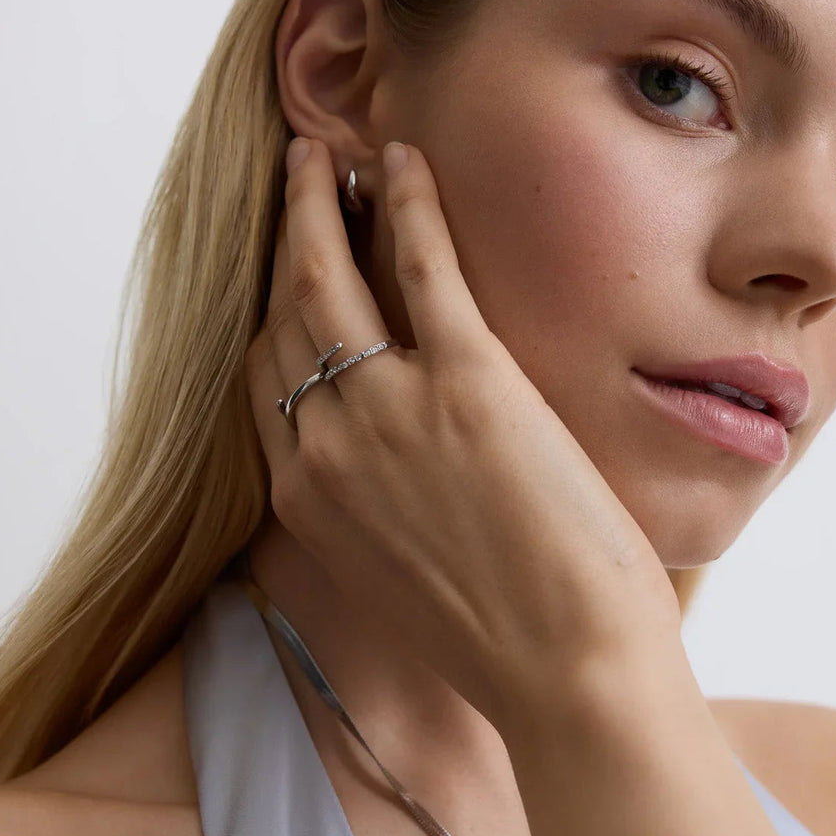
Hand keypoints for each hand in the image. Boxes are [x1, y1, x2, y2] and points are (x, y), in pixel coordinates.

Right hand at [244, 137, 681, 734]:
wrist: (567, 676)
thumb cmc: (503, 643)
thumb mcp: (404, 581)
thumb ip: (374, 514)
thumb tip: (391, 466)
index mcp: (309, 501)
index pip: (269, 383)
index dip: (277, 317)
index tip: (293, 275)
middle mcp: (326, 448)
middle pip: (284, 319)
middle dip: (285, 245)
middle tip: (298, 188)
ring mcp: (387, 410)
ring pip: (326, 278)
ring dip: (318, 205)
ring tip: (326, 160)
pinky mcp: (464, 381)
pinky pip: (419, 265)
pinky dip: (406, 203)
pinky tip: (403, 161)